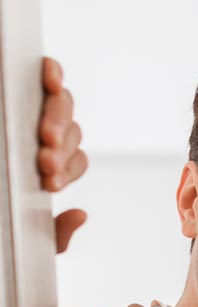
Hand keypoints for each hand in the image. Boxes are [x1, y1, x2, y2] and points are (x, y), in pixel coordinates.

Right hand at [37, 57, 87, 252]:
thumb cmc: (5, 210)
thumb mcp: (27, 229)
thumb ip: (56, 233)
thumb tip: (80, 216)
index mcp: (55, 163)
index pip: (76, 162)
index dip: (67, 171)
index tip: (49, 184)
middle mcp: (50, 134)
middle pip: (72, 133)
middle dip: (61, 150)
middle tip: (46, 163)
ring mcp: (35, 108)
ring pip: (62, 106)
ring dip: (57, 121)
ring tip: (45, 137)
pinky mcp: (18, 88)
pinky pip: (48, 74)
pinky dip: (53, 73)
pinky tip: (51, 81)